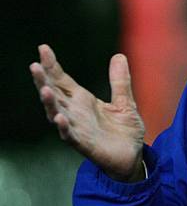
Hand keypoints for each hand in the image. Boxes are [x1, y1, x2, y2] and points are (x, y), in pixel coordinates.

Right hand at [30, 44, 145, 181]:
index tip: (43, 48)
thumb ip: (120, 81)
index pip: (63, 80)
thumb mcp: (125, 102)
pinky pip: (70, 136)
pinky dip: (65, 128)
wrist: (132, 157)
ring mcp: (78, 129)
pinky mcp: (85, 145)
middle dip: (43, 81)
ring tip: (44, 89)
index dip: (52, 65)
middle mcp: (75, 113)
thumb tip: (119, 55)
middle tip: (34, 65)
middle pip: (54, 95)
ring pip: (57, 114)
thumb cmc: (124, 131)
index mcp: (83, 101)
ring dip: (50, 103)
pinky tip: (60, 118)